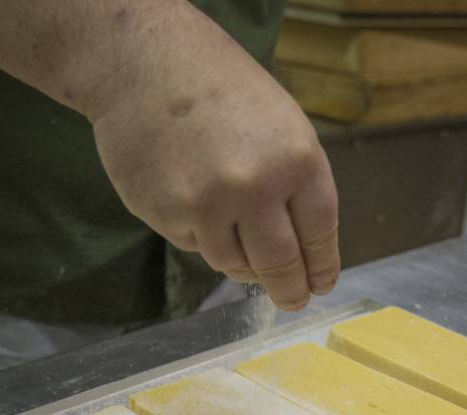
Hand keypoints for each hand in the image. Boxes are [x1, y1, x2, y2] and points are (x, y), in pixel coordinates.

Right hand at [85, 3, 339, 310]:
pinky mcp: (166, 215)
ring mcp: (206, 205)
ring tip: (237, 236)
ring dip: (242, 263)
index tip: (321, 284)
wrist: (144, 62)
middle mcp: (255, 187)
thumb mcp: (281, 125)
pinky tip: (194, 199)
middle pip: (280, 265)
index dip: (321, 266)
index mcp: (296, 159)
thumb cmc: (219, 89)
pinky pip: (195, 246)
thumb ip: (295, 183)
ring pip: (234, 264)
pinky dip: (201, 236)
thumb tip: (305, 249)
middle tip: (292, 300)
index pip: (319, 234)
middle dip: (290, 290)